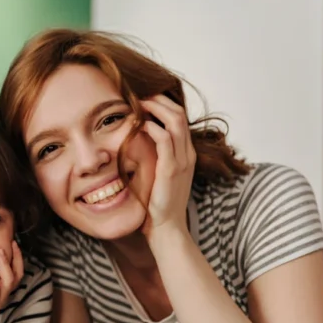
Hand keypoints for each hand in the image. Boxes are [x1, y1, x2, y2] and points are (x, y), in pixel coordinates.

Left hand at [139, 95, 195, 236]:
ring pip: (175, 121)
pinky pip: (165, 139)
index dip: (163, 103)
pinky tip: (140, 125)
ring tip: (138, 103)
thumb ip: (153, 158)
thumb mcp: (158, 176)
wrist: (167, 228)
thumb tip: (135, 142)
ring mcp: (182, 161)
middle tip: (139, 94)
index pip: (179, 118)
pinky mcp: (172, 169)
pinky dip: (152, 127)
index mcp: (185, 154)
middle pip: (179, 113)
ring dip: (156, 108)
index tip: (143, 98)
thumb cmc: (158, 204)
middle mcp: (187, 154)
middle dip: (159, 99)